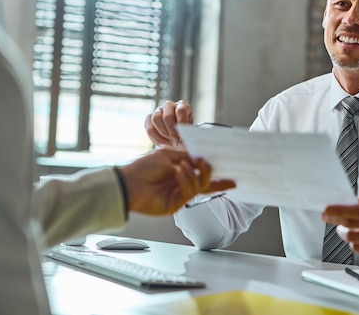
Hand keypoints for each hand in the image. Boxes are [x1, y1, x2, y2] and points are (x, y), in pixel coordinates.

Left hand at [119, 148, 235, 215]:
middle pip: (206, 182)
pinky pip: (188, 192)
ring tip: (184, 165)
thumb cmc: (144, 167)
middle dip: (211, 174)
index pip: (201, 170)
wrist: (129, 183)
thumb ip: (187, 156)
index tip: (230, 171)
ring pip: (199, 186)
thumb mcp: (167, 154)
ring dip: (194, 174)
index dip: (215, 171)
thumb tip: (202, 158)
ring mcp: (179, 193)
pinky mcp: (176, 204)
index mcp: (180, 168)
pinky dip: (186, 179)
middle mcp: (182, 181)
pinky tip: (178, 171)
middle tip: (208, 165)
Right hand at [144, 100, 192, 146]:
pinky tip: (162, 143)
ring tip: (169, 141)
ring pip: (156, 118)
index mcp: (182, 105)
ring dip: (162, 133)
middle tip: (175, 140)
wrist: (177, 136)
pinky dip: (155, 137)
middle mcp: (169, 105)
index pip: (180, 111)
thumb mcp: (189, 131)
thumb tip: (181, 140)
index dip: (181, 123)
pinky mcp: (149, 117)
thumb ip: (186, 133)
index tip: (182, 135)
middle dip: (171, 131)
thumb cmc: (185, 132)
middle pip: (167, 116)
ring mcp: (158, 110)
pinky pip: (149, 126)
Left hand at [322, 195, 358, 260]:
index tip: (325, 210)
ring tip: (343, 227)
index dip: (338, 211)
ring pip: (352, 238)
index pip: (356, 211)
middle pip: (351, 225)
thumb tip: (340, 204)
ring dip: (342, 232)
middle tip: (327, 217)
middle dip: (335, 220)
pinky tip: (356, 236)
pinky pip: (357, 248)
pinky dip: (352, 242)